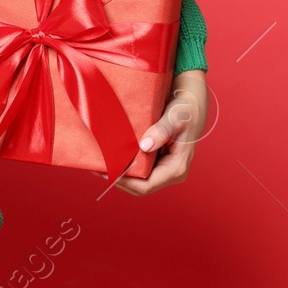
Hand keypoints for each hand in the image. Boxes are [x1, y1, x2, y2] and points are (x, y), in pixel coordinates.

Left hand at [110, 70, 208, 196]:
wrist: (191, 101)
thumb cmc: (186, 109)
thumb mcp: (175, 118)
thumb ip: (161, 131)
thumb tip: (145, 146)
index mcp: (176, 168)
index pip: (146, 185)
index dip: (125, 182)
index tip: (107, 171)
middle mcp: (170, 172)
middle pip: (139, 186)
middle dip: (118, 179)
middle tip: (96, 167)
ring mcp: (163, 168)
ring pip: (137, 179)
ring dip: (119, 172)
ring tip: (100, 161)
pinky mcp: (157, 160)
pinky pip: (139, 168)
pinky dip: (125, 164)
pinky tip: (111, 155)